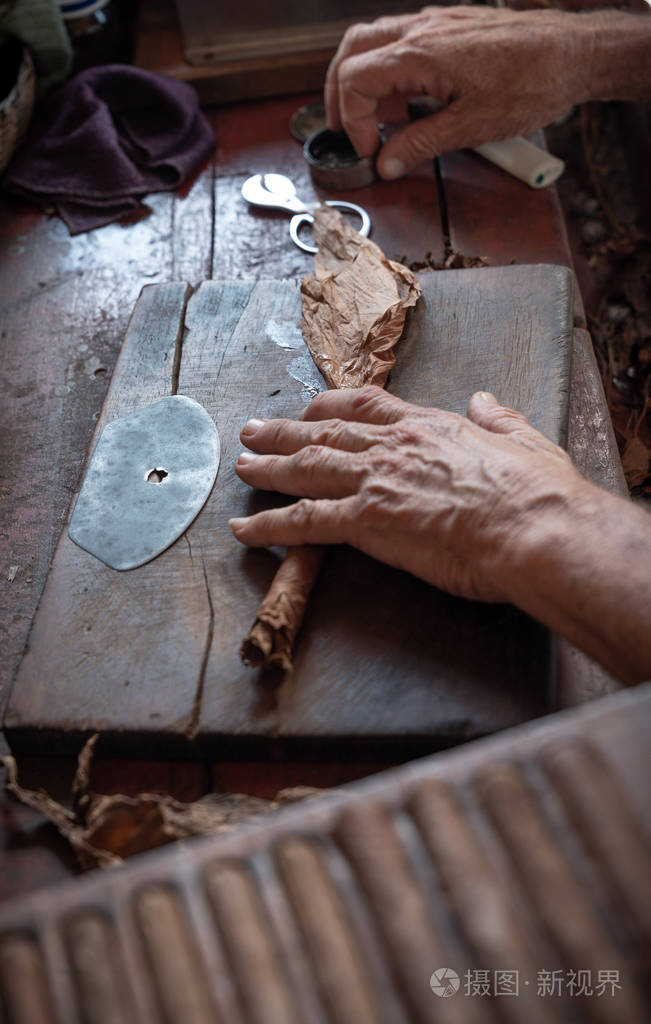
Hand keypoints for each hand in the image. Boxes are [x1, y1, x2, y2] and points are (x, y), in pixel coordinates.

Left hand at [230, 386, 581, 603]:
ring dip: (268, 468)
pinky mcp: (367, 520)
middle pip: (323, 431)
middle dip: (283, 432)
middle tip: (252, 431)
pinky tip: (244, 531)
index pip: (366, 404)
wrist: (533, 527)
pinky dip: (270, 525)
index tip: (309, 409)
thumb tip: (484, 400)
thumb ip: (498, 418)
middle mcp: (393, 446)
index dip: (330, 405)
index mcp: (428, 426)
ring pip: (306, 468)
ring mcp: (375, 481)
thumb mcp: (525, 441)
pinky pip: (305, 521)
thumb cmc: (536, 494)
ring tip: (240, 469)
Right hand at [325, 5, 592, 178]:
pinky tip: (408, 102)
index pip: (356, 79)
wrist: (572, 53)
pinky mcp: (449, 27)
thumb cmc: (532, 83)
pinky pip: (401, 41)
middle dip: (341, 93)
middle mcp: (421, 30)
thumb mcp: (471, 126)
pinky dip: (390, 71)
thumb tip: (387, 163)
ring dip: (363, 81)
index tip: (368, 149)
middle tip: (349, 130)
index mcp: (420, 54)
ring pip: (373, 41)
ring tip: (378, 121)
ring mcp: (434, 24)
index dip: (352, 120)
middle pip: (352, 50)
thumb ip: (421, 144)